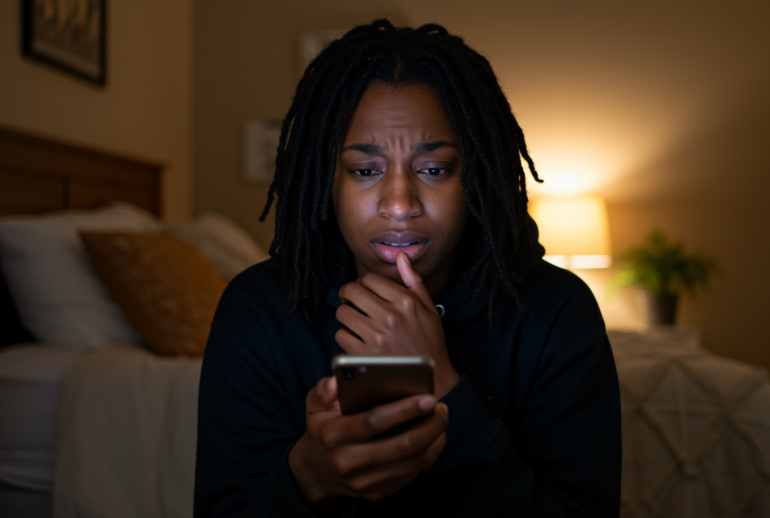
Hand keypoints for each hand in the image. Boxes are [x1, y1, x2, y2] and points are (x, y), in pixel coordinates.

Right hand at [289, 376, 448, 506]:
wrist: (317, 471)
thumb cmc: (322, 429)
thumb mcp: (314, 406)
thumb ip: (323, 390)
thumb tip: (334, 382)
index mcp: (333, 436)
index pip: (374, 422)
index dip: (404, 410)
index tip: (428, 397)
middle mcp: (348, 462)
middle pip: (401, 446)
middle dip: (429, 425)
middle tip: (441, 407)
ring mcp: (364, 481)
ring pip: (412, 462)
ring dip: (434, 439)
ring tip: (440, 418)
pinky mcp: (377, 492)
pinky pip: (411, 474)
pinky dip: (429, 453)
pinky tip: (433, 436)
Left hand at [335, 252, 459, 397]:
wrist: (431, 379)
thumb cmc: (429, 342)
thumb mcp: (428, 308)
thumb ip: (413, 280)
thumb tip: (401, 256)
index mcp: (406, 301)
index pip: (369, 278)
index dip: (362, 282)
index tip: (362, 289)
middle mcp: (390, 316)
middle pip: (351, 291)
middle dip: (347, 294)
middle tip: (350, 301)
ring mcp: (377, 337)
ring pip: (342, 313)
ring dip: (345, 315)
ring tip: (354, 321)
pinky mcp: (365, 355)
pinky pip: (340, 336)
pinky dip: (345, 336)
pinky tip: (356, 339)